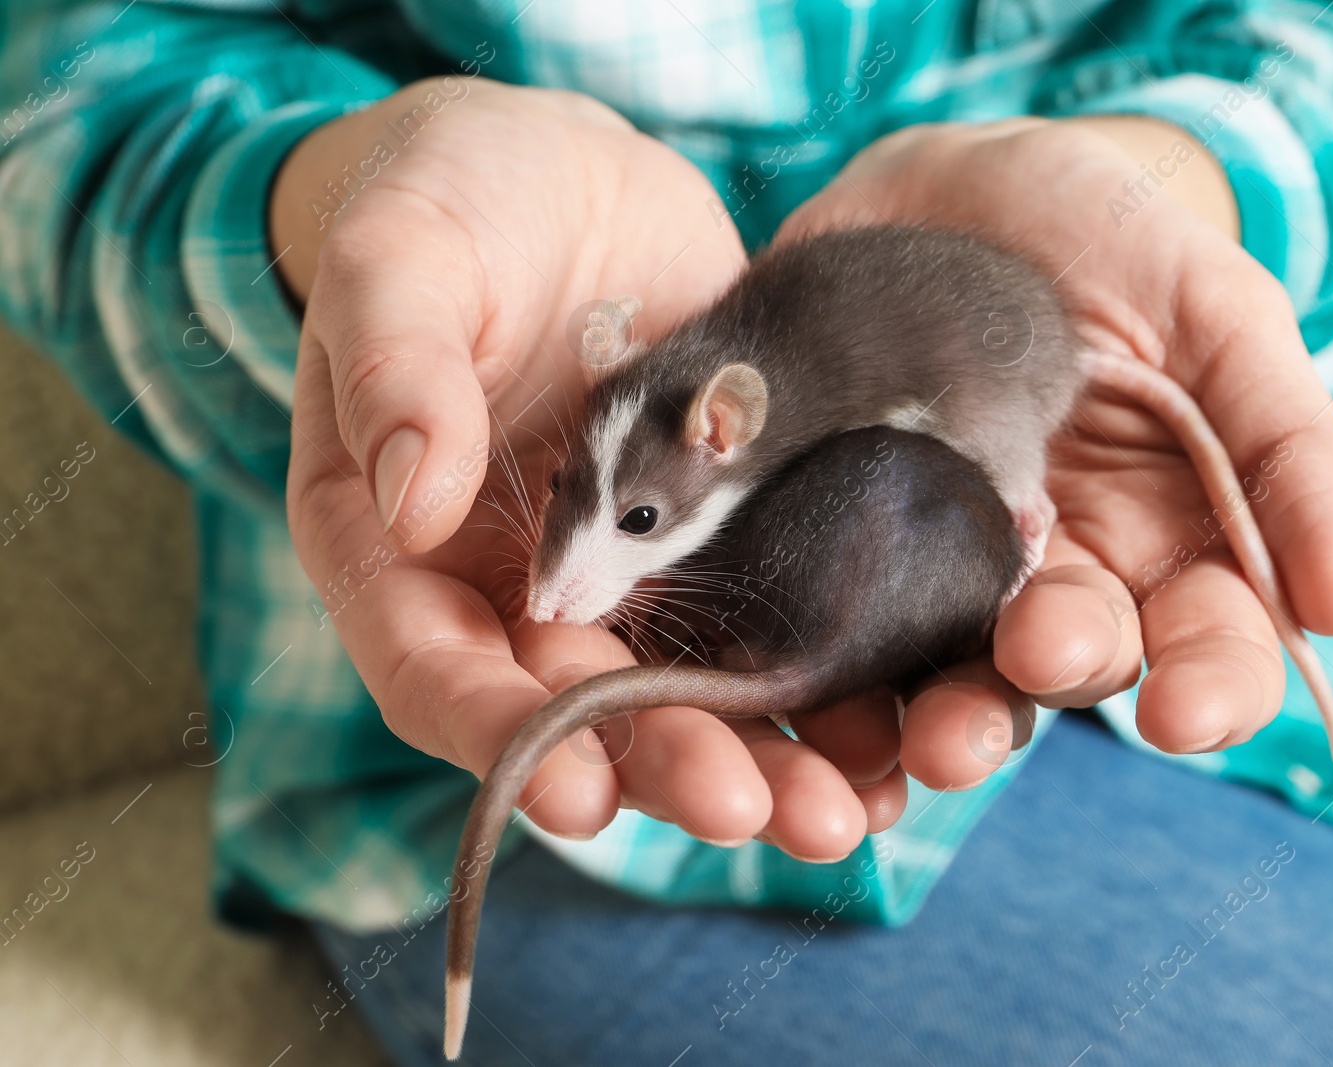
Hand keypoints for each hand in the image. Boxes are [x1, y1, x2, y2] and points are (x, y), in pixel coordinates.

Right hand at [278, 79, 908, 861]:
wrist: (565, 174)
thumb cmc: (451, 201)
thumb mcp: (406, 257)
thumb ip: (396, 367)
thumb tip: (410, 501)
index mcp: (404, 548)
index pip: (438, 671)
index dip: (506, 738)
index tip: (581, 795)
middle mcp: (513, 584)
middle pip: (579, 709)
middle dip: (664, 767)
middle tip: (750, 810)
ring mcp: (622, 566)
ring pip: (683, 687)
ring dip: (759, 753)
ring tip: (842, 809)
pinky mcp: (717, 532)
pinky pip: (763, 617)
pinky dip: (819, 674)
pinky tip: (888, 722)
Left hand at [776, 116, 1332, 780]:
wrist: (957, 182)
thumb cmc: (1114, 238)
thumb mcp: (1220, 310)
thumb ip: (1290, 444)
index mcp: (1175, 538)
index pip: (1215, 646)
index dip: (1213, 691)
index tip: (1186, 714)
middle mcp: (1066, 574)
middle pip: (1081, 669)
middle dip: (1061, 676)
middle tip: (1037, 651)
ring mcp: (950, 570)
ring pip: (961, 675)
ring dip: (952, 718)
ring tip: (930, 735)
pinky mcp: (848, 544)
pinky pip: (845, 629)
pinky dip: (839, 675)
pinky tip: (822, 694)